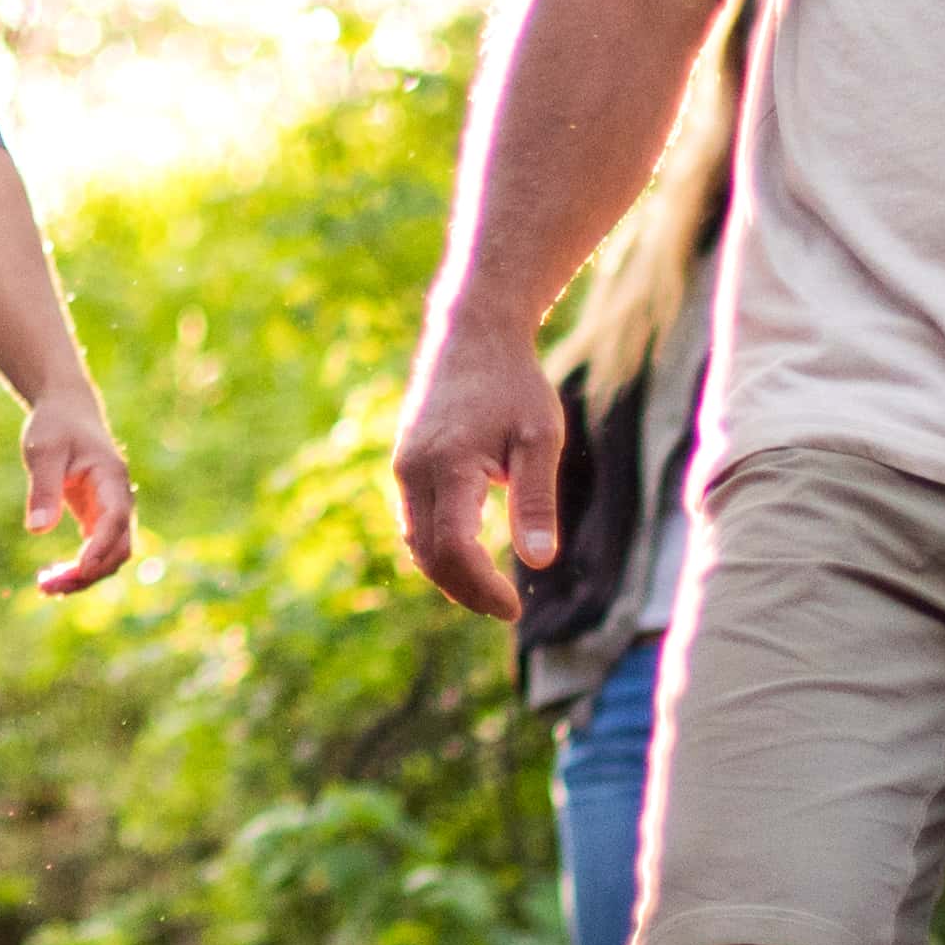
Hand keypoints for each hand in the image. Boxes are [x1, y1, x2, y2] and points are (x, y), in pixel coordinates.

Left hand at [21, 393, 139, 595]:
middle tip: (49, 587)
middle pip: (118, 548)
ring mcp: (109, 511)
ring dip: (84, 576)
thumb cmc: (55, 425)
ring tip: (46, 588)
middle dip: (90, 572)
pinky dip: (78, 569)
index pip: (116, 518)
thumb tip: (37, 529)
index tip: (80, 569)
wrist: (66, 410)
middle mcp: (118, 499)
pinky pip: (95, 552)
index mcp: (111, 478)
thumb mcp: (44, 451)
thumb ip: (43, 488)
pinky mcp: (96, 518)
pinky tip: (52, 579)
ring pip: (109, 556)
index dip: (101, 546)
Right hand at [386, 314, 561, 620]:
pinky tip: (467, 557)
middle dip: (465, 591)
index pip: (454, 550)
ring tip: (490, 592)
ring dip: (449, 575)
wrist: (472, 335)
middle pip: (429, 556)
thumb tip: (540, 561)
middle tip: (505, 609)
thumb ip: (536, 500)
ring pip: (416, 543)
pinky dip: (438, 549)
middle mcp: (414, 472)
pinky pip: (414, 522)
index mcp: (448, 467)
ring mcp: (403, 468)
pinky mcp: (404, 464)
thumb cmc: (514, 384)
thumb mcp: (540, 438)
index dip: (481, 588)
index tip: (514, 608)